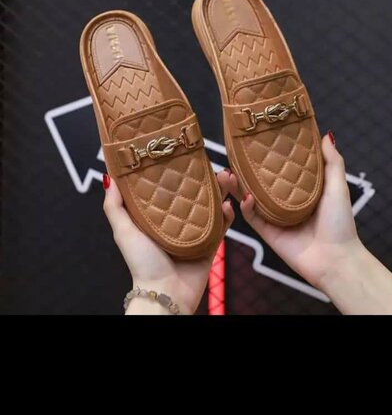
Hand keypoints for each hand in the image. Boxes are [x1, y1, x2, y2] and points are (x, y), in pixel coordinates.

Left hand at [103, 171, 233, 314]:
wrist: (166, 292)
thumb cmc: (141, 263)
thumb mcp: (123, 231)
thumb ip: (114, 206)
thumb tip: (109, 176)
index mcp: (157, 214)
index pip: (170, 186)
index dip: (179, 169)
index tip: (185, 153)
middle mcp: (177, 219)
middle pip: (195, 192)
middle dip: (206, 176)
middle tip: (213, 164)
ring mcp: (195, 230)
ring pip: (212, 204)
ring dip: (221, 190)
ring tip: (225, 178)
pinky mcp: (210, 243)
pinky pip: (223, 225)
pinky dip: (228, 214)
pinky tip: (227, 205)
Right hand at [226, 133, 360, 289]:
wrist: (336, 260)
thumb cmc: (340, 223)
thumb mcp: (338, 187)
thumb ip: (332, 162)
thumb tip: (326, 134)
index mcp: (301, 189)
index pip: (279, 168)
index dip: (266, 155)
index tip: (255, 140)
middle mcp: (285, 200)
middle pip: (258, 181)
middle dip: (243, 169)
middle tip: (232, 156)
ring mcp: (274, 216)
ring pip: (249, 197)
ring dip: (236, 185)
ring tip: (226, 173)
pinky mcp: (267, 232)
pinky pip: (251, 217)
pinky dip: (245, 206)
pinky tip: (244, 196)